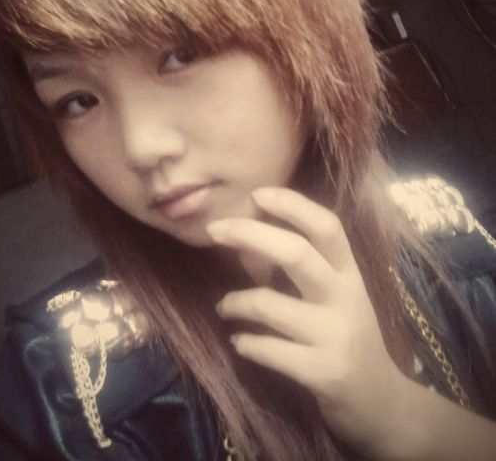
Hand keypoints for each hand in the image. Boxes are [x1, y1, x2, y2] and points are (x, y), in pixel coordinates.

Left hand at [207, 186, 408, 457]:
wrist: (383, 403)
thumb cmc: (349, 338)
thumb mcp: (337, 298)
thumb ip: (304, 270)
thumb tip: (245, 244)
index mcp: (351, 274)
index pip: (327, 227)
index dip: (293, 205)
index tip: (257, 194)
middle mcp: (346, 299)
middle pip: (296, 253)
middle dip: (250, 235)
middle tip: (215, 230)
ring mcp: (336, 337)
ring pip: (272, 305)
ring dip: (236, 301)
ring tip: (223, 307)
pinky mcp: (324, 373)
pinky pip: (271, 351)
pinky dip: (247, 343)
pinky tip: (240, 341)